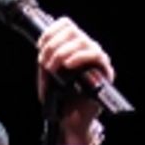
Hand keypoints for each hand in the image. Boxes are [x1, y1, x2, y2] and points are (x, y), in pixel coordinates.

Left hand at [35, 16, 114, 142]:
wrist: (69, 120)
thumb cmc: (60, 98)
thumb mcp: (46, 75)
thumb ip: (45, 59)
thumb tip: (44, 48)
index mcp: (73, 46)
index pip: (66, 24)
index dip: (51, 31)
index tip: (40, 46)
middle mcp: (86, 49)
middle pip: (72, 30)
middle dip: (53, 45)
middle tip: (45, 63)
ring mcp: (96, 59)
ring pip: (82, 40)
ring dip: (62, 52)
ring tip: (53, 68)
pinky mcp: (104, 71)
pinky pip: (96, 55)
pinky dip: (79, 57)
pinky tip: (68, 65)